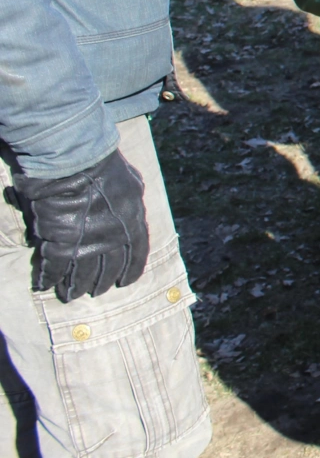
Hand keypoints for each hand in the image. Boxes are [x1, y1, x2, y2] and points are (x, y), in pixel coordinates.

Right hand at [12, 150, 149, 303]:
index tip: (124, 282)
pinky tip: (44, 285)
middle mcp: (113, 238)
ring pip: (82, 274)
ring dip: (75, 287)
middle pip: (109, 268)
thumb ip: (132, 198)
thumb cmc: (104, 166)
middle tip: (95, 291)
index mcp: (133, 222)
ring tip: (69, 295)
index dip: (131, 270)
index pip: (137, 254)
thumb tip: (132, 205)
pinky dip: (48, 278)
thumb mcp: (131, 182)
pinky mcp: (61, 244)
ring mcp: (87, 243)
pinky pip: (54, 268)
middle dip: (101, 282)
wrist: (76, 162)